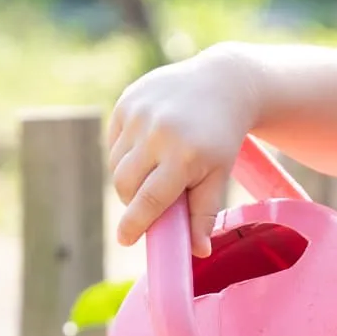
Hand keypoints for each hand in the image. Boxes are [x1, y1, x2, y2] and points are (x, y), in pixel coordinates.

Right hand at [107, 44, 261, 255]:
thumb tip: (198, 252)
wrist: (221, 83)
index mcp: (183, 156)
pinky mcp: (127, 101)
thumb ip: (204, 213)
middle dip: (132, 201)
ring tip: (152, 172)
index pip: (148, 201)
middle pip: (125, 184)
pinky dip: (125, 153)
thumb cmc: (222, 137)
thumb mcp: (218, 175)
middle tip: (148, 202)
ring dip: (128, 177)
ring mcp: (139, 114)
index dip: (133, 224)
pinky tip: (146, 148)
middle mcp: (157, 133)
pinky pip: (114, 141)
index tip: (125, 239)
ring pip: (116, 164)